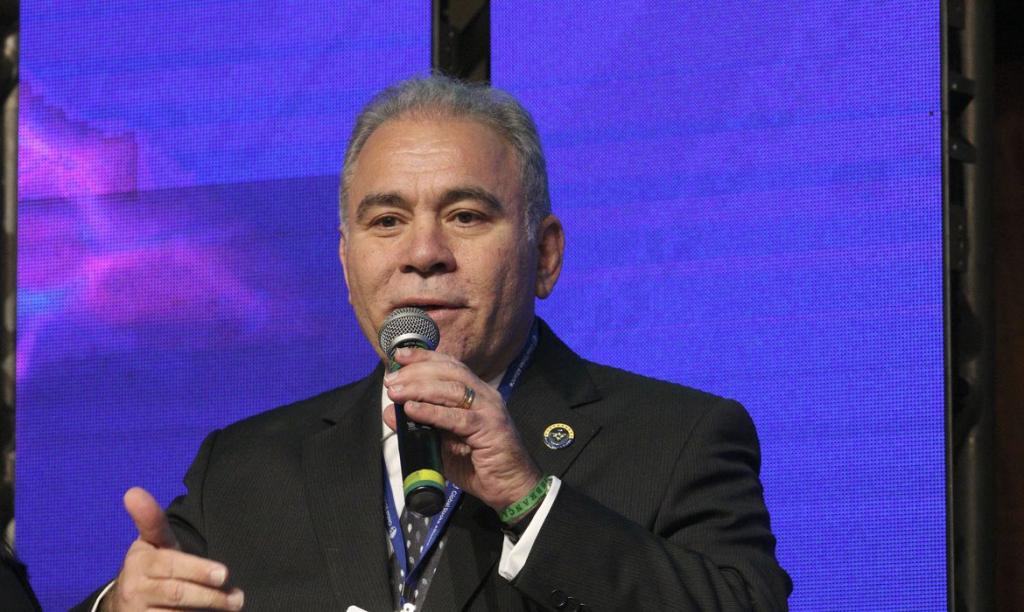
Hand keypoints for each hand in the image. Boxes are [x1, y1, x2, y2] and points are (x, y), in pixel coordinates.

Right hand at [102, 487, 243, 610]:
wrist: (124, 604)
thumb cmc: (151, 566)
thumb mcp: (152, 542)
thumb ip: (152, 519)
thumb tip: (133, 491)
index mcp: (140, 561)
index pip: (171, 564)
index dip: (198, 570)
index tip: (223, 574)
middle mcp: (135, 587)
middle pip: (178, 592)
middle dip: (210, 595)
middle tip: (237, 597)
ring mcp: (137, 611)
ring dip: (207, 611)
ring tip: (233, 606)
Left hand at [382, 348, 541, 510]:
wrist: (511, 487)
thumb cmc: (478, 465)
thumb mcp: (441, 443)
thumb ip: (418, 426)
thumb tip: (390, 412)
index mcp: (477, 394)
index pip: (450, 366)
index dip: (424, 357)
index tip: (398, 356)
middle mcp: (485, 396)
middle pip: (449, 372)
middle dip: (416, 372)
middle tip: (391, 381)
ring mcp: (490, 410)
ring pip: (452, 390)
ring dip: (420, 388)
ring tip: (396, 392)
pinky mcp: (490, 428)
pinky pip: (457, 417)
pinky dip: (432, 411)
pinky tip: (413, 409)